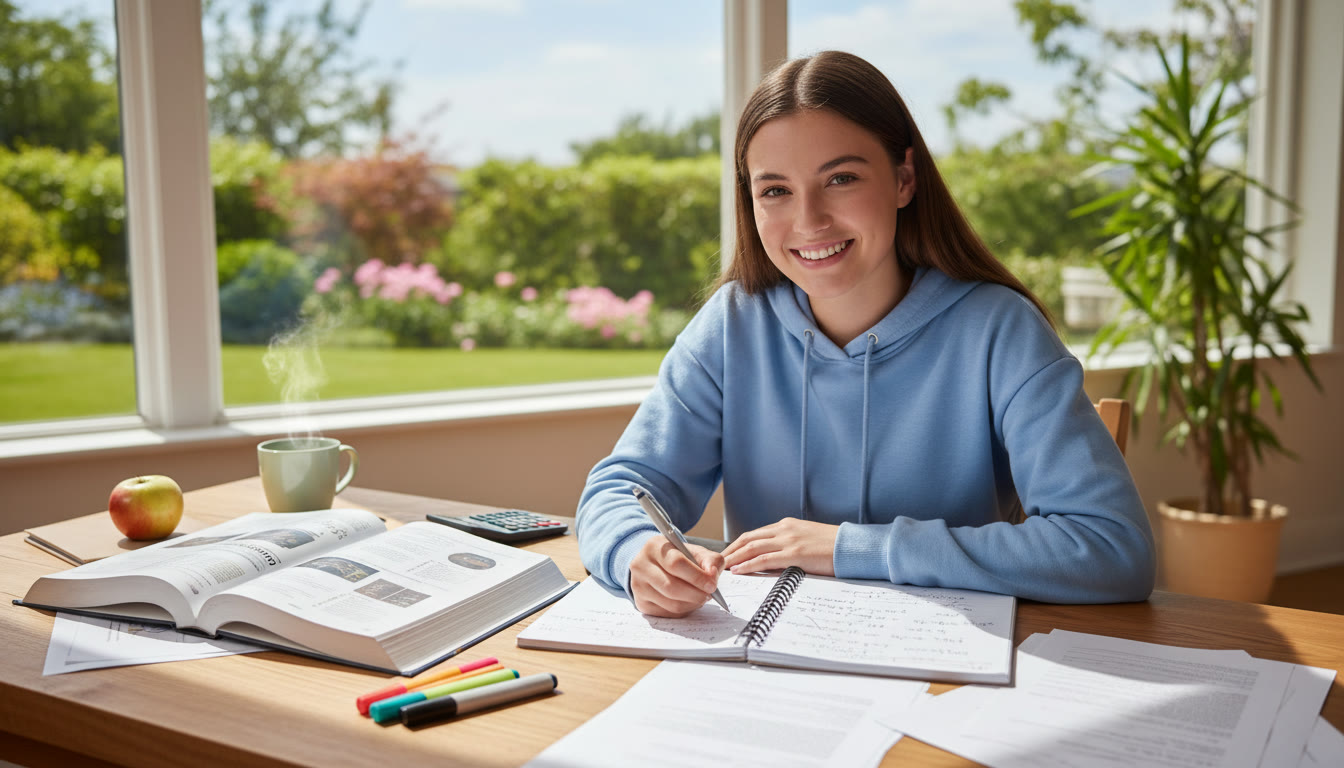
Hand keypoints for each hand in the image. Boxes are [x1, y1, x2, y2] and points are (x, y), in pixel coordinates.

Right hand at [629, 535, 725, 617]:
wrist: (656, 565)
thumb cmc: (678, 557)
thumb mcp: (694, 552)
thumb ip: (710, 559)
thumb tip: (712, 575)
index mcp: (654, 546)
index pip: (675, 563)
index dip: (696, 576)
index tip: (712, 585)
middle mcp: (641, 565)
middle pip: (671, 587)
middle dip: (696, 594)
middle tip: (709, 595)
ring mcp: (638, 586)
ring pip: (671, 604)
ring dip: (692, 604)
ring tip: (700, 597)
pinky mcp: (641, 603)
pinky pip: (668, 613)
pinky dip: (684, 610)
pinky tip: (688, 602)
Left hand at [722, 518, 837, 575]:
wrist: (852, 547)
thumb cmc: (833, 547)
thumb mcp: (806, 540)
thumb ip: (788, 546)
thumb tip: (772, 560)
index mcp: (787, 525)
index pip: (754, 534)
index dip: (737, 545)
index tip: (726, 556)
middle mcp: (784, 529)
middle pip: (748, 538)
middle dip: (730, 551)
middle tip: (715, 563)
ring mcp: (789, 540)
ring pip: (752, 547)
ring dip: (734, 558)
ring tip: (720, 568)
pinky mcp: (794, 553)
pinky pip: (764, 559)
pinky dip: (748, 564)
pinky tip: (738, 570)